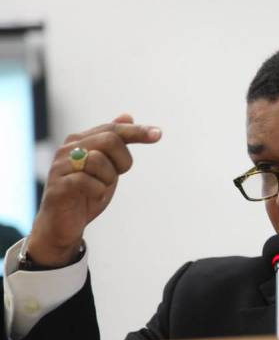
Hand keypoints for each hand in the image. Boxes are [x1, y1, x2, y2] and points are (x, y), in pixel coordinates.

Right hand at [27, 114, 161, 266]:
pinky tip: (94, 196)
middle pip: (109, 140)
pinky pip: (86, 181)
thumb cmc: (86, 193)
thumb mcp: (107, 166)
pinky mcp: (58, 186)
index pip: (113, 129)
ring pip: (98, 160)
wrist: (63, 224)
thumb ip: (114, 143)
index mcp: (80, 140)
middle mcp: (68, 148)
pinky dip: (98, 191)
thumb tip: (127, 115)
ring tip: (101, 188)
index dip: (137, 131)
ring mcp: (60, 166)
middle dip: (123, 160)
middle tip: (117, 176)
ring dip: (108, 179)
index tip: (158, 134)